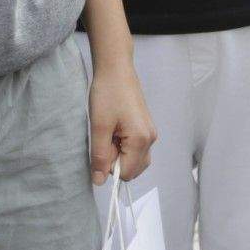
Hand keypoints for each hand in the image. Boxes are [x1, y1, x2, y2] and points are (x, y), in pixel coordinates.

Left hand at [86, 58, 156, 183]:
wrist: (116, 68)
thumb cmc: (107, 94)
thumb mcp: (98, 127)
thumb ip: (100, 157)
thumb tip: (99, 181)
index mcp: (141, 140)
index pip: (126, 174)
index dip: (109, 166)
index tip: (101, 146)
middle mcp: (151, 139)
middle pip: (133, 169)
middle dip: (116, 161)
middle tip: (105, 138)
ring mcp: (150, 133)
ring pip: (134, 160)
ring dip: (119, 153)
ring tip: (109, 133)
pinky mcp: (145, 127)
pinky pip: (136, 148)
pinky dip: (123, 146)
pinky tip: (114, 129)